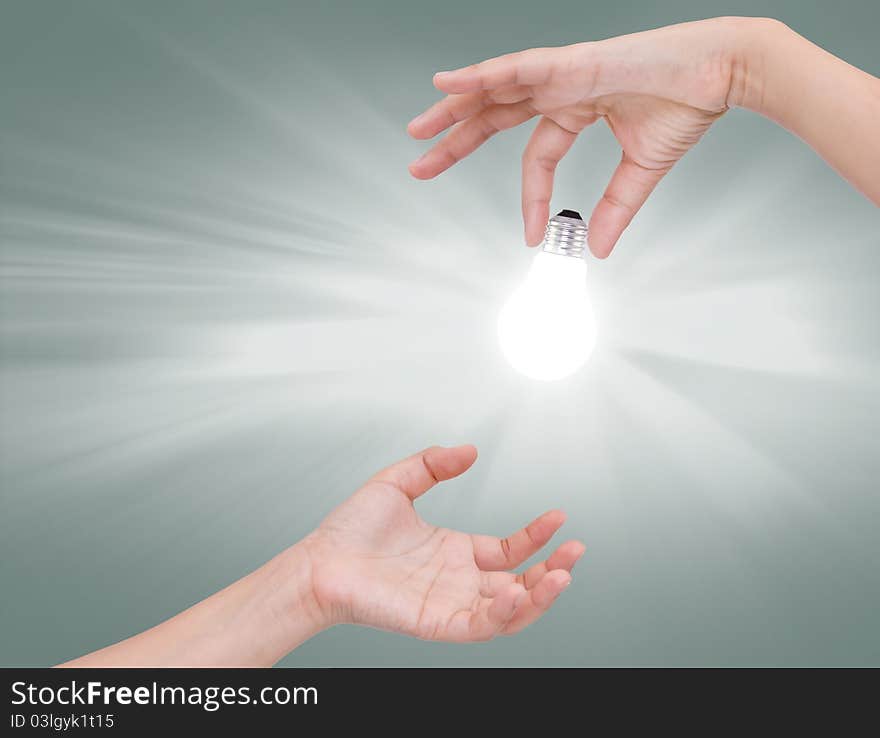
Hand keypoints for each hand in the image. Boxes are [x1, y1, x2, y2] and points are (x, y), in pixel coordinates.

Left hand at [303, 445, 583, 640]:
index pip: (510, 550)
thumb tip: (470, 449)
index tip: (559, 517)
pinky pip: (479, 626)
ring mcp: (450, 604)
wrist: (319, 560)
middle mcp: (459, 581)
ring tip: (562, 574)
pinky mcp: (436, 623)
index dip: (537, 536)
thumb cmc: (350, 529)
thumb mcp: (398, 482)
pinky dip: (504, 614)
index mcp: (455, 552)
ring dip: (540, 597)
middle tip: (577, 552)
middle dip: (553, 571)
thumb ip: (434, 464)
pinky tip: (516, 590)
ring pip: (510, 611)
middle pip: (521, 584)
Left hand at [407, 17, 767, 256]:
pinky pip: (516, 68)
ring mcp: (563, 71)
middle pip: (495, 114)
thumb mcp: (641, 170)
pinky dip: (481, 76)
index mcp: (577, 108)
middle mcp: (562, 87)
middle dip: (456, 139)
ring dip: (453, 108)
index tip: (529, 236)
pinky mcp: (573, 60)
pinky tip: (448, 85)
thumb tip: (599, 248)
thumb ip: (615, 208)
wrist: (723, 73)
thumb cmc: (687, 105)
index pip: (538, 155)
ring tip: (419, 128)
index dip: (530, 197)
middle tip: (421, 162)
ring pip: (495, 89)